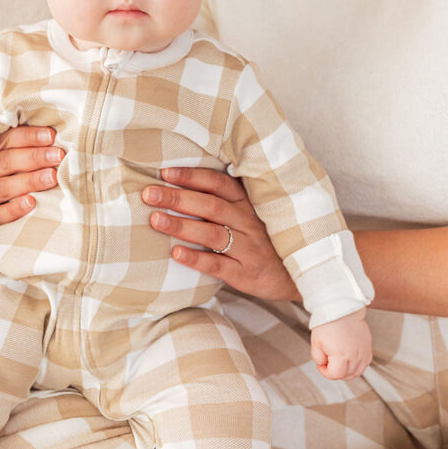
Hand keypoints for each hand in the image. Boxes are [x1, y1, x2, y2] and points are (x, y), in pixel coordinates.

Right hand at [0, 125, 63, 229]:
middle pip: (4, 161)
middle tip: (57, 156)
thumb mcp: (15, 160)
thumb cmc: (13, 178)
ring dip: (29, 181)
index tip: (51, 136)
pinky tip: (32, 202)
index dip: (28, 137)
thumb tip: (54, 137)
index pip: (4, 140)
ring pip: (2, 187)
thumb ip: (27, 149)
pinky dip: (14, 209)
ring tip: (51, 177)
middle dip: (34, 157)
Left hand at [142, 167, 298, 301]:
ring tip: (155, 220)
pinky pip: (218, 265)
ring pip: (211, 233)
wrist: (298, 275)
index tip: (165, 173)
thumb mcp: (251, 215)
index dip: (192, 176)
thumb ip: (225, 201)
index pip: (218, 183)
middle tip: (149, 194)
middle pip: (210, 205)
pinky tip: (176, 254)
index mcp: (248, 203)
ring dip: (182, 225)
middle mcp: (249, 222)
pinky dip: (196, 259)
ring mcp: (249, 248)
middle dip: (177, 197)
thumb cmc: (265, 240)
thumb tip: (182, 186)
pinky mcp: (246, 273)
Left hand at [310, 308, 371, 379]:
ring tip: (338, 361)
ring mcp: (363, 352)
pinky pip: (364, 364)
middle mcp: (355, 355)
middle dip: (335, 372)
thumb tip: (323, 364)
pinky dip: (357, 365)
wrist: (342, 308)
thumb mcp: (316, 341)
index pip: (335, 375)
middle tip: (328, 362)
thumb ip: (318, 357)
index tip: (321, 364)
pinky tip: (349, 359)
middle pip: (346, 375)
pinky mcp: (368, 348)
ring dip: (347, 371)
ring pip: (357, 372)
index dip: (325, 371)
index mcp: (342, 355)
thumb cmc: (329, 322)